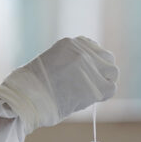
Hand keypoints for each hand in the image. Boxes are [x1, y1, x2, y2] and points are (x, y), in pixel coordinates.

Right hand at [0, 37, 117, 133]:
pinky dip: (103, 94)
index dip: (91, 62)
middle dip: (101, 70)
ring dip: (104, 81)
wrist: (28, 97)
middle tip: (91, 83)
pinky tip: (90, 98)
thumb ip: (68, 63)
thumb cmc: (31, 86)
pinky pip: (110, 88)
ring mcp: (91, 65)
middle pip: (106, 56)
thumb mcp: (49, 63)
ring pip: (112, 71)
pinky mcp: (97, 84)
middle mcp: (82, 49)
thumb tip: (81, 74)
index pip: (92, 47)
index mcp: (69, 43)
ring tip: (90, 91)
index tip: (85, 73)